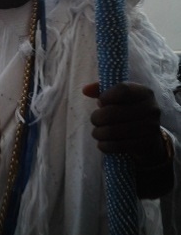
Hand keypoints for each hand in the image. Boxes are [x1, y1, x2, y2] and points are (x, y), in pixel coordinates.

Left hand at [83, 81, 173, 196]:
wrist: (148, 141)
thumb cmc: (127, 115)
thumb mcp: (117, 100)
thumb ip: (101, 91)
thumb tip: (84, 89)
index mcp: (142, 92)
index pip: (122, 89)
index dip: (106, 95)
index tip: (99, 102)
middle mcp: (150, 108)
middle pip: (113, 111)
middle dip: (98, 118)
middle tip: (94, 121)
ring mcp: (150, 128)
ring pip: (114, 130)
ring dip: (99, 133)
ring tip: (97, 134)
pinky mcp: (145, 146)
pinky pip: (119, 146)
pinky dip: (106, 146)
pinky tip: (103, 145)